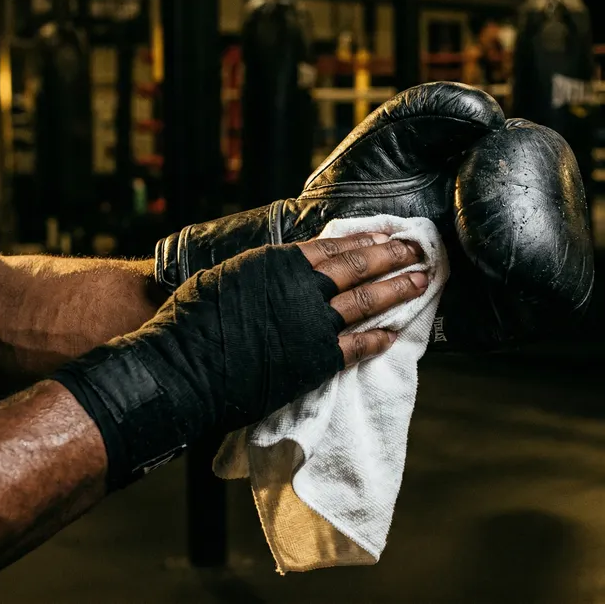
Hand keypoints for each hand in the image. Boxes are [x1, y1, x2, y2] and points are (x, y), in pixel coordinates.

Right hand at [53, 233, 428, 489]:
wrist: (182, 368)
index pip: (334, 246)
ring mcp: (312, 323)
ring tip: (423, 281)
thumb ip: (263, 272)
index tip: (386, 235)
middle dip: (393, 256)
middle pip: (359, 267)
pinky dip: (379, 338)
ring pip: (367, 301)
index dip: (365, 240)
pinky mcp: (315, 359)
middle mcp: (302, 287)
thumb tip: (283, 267)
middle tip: (418, 249)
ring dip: (398, 290)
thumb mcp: (227, 278)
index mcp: (279, 262)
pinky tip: (395, 333)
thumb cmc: (191, 320)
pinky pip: (358, 346)